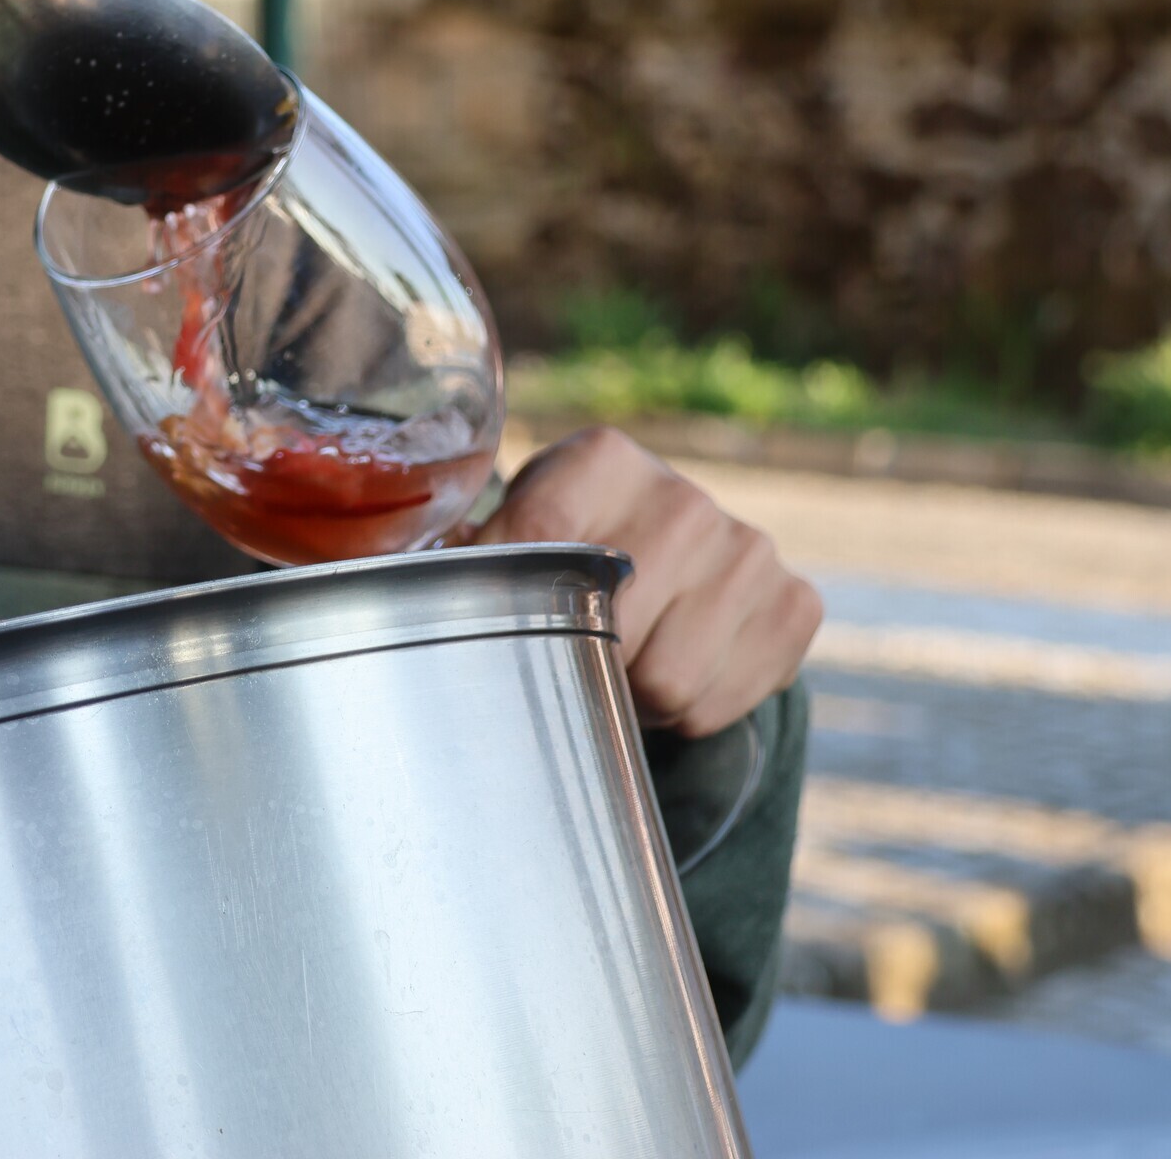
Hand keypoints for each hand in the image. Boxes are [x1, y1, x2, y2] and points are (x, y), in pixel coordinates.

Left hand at [471, 428, 821, 737]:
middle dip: (579, 662)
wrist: (675, 556)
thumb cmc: (569, 546)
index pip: (540, 547)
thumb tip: (375, 579)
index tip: (489, 628)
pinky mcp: (795, 604)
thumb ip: (456, 550)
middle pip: (610, 632)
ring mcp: (749, 549)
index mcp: (601, 459)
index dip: (510, 608)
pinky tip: (676, 667)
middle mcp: (683, 497)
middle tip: (567, 656)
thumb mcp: (512, 527)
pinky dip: (689, 710)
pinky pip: (719, 705)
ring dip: (632, 696)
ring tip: (621, 662)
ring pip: (667, 683)